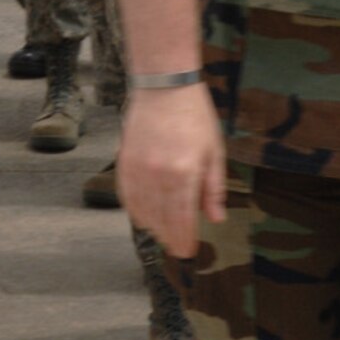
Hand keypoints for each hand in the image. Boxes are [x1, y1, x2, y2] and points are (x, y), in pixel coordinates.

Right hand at [118, 84, 225, 258]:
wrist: (164, 87)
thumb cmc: (194, 116)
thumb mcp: (214, 151)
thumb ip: (213, 188)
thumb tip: (216, 219)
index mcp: (184, 173)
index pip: (183, 219)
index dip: (185, 239)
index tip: (189, 252)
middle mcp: (158, 176)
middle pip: (162, 220)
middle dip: (171, 238)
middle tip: (178, 249)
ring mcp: (138, 170)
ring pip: (143, 212)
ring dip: (154, 227)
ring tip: (163, 236)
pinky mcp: (124, 163)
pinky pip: (127, 197)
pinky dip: (135, 211)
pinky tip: (144, 218)